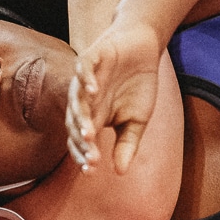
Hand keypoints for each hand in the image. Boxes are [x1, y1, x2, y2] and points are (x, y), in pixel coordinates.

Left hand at [67, 21, 162, 172]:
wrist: (143, 47)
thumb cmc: (138, 84)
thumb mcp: (137, 119)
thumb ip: (127, 143)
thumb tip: (120, 172)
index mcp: (94, 117)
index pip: (82, 140)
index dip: (84, 155)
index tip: (91, 171)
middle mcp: (85, 100)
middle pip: (76, 123)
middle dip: (83, 141)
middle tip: (92, 156)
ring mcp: (86, 79)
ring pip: (76, 99)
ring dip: (81, 116)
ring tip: (90, 133)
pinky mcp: (91, 57)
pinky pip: (82, 69)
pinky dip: (86, 79)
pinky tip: (94, 91)